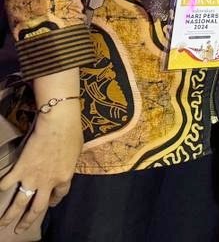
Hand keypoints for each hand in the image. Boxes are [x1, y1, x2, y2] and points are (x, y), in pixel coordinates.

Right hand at [0, 103, 81, 232]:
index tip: (51, 203)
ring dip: (10, 215)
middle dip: (28, 220)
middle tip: (20, 229)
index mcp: (64, 178)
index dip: (54, 200)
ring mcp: (32, 177)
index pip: (60, 195)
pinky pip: (7, 182)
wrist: (57, 124)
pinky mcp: (20, 169)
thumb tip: (64, 165)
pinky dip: (1, 187)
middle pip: (37, 208)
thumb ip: (68, 164)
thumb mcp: (76, 152)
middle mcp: (48, 183)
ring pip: (19, 203)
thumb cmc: (71, 133)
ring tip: (3, 224)